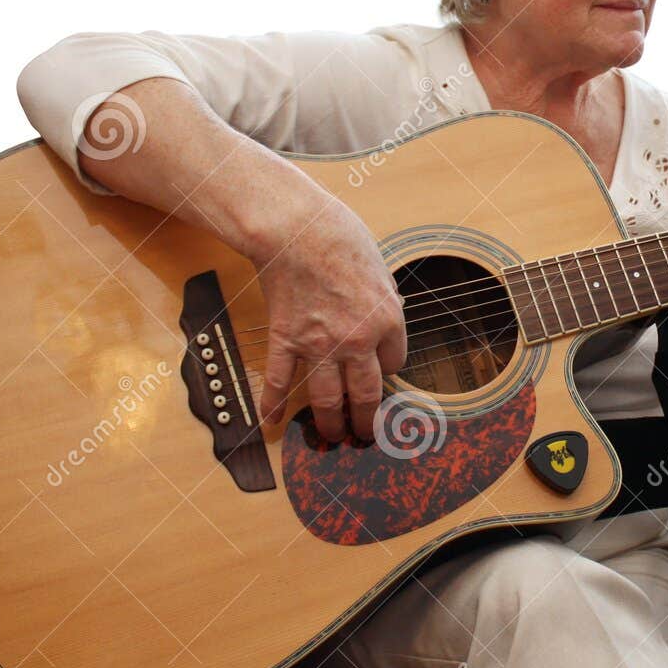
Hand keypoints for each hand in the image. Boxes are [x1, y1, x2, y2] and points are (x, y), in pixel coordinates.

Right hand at [247, 189, 407, 441]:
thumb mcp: (379, 267)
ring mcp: (320, 345)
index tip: (383, 374)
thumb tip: (389, 313)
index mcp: (387, 320)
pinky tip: (271, 422)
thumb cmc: (340, 237)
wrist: (297, 229)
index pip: (396, 362)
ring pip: (327, 399)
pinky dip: (273, 405)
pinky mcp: (287, 340)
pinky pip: (280, 381)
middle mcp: (357, 341)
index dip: (389, 369)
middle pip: (367, 393)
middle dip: (366, 420)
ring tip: (332, 437)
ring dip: (330, 423)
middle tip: (364, 435)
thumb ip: (384, 299)